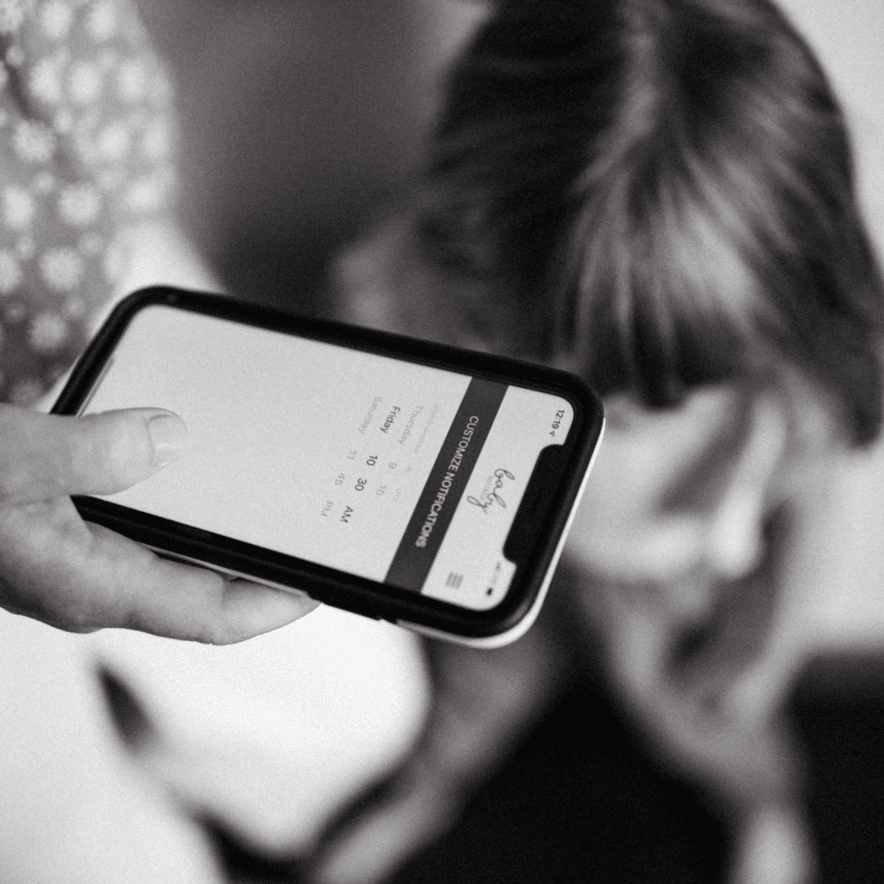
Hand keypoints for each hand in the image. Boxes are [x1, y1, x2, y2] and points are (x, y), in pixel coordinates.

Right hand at [0, 405, 318, 641]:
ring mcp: (78, 562)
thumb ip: (86, 454)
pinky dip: (180, 511)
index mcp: (90, 584)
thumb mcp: (4, 461)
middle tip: (312, 539)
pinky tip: (194, 477)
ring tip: (273, 510)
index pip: (208, 615)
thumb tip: (168, 438)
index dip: (272, 606)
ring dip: (222, 541)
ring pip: (174, 562)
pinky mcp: (65, 535)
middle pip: (201, 592)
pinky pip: (145, 531)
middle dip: (258, 572)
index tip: (322, 587)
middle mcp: (92, 583)